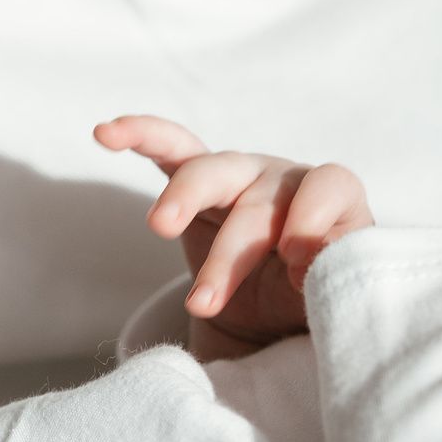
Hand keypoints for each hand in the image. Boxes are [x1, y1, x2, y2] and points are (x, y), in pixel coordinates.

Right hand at [96, 114, 372, 358]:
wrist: (283, 308)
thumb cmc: (315, 299)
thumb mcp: (334, 300)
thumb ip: (335, 280)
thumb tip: (309, 263)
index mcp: (333, 204)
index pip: (330, 188)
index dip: (313, 223)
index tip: (296, 269)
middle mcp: (286, 181)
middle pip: (260, 197)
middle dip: (231, 253)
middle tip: (203, 305)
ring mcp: (241, 175)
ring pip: (211, 172)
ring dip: (185, 200)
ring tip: (160, 226)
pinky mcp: (200, 179)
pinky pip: (170, 148)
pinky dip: (141, 136)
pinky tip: (106, 133)